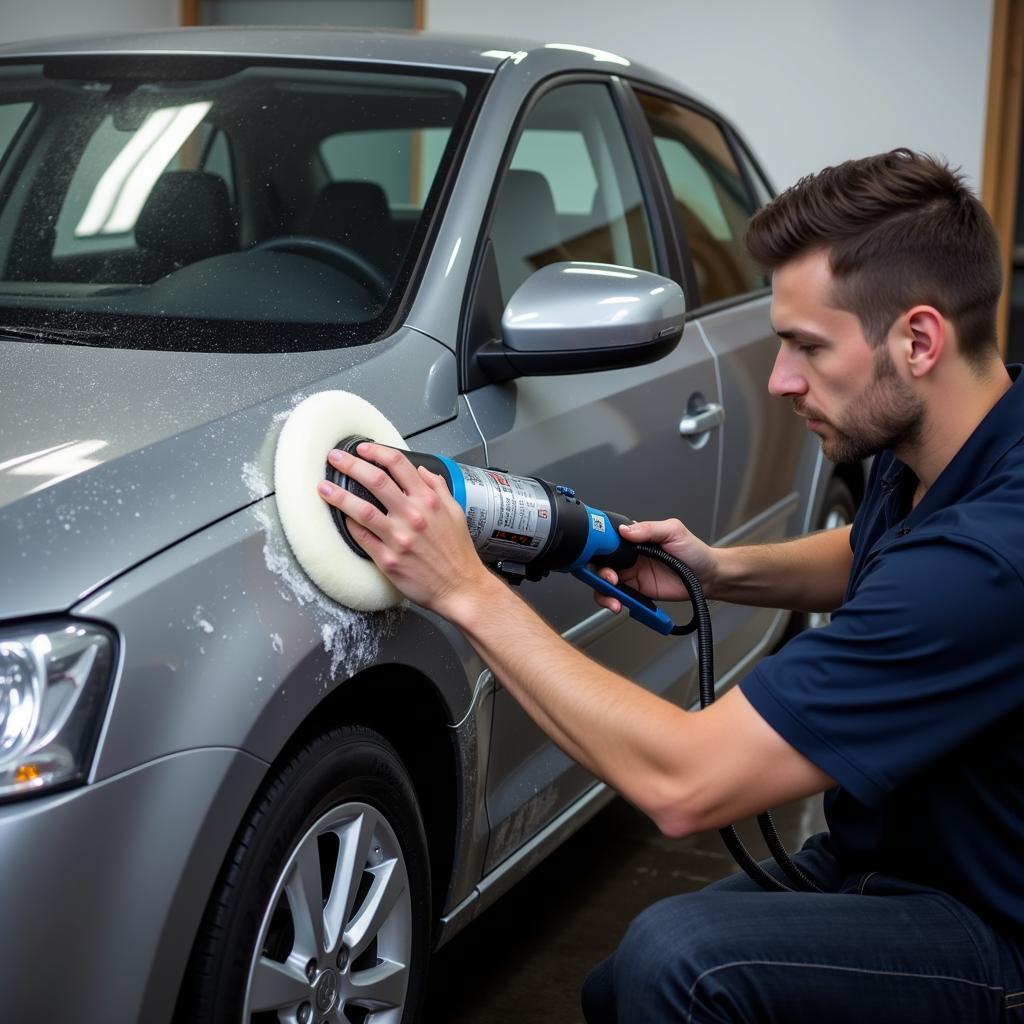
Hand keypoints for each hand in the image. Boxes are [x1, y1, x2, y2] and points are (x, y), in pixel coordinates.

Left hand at [317, 443, 493, 617]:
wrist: (460, 588)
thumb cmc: (457, 553)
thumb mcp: (456, 512)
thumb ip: (438, 488)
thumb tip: (422, 471)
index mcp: (429, 501)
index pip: (399, 464)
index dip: (377, 451)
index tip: (363, 449)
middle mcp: (412, 516)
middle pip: (375, 480)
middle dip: (350, 465)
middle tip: (335, 459)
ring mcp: (398, 538)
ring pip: (362, 509)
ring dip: (339, 496)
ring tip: (323, 487)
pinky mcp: (388, 559)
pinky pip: (362, 538)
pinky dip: (350, 525)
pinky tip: (342, 518)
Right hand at [594, 518, 718, 613]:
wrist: (707, 577)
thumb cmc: (694, 552)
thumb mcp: (674, 531)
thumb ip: (649, 529)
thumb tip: (626, 530)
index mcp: (635, 538)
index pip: (607, 539)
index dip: (596, 546)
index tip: (595, 552)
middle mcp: (629, 556)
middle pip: (599, 563)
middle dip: (597, 572)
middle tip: (609, 578)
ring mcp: (631, 574)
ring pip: (603, 582)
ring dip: (603, 589)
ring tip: (614, 594)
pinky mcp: (636, 591)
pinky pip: (617, 596)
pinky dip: (613, 600)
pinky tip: (620, 603)